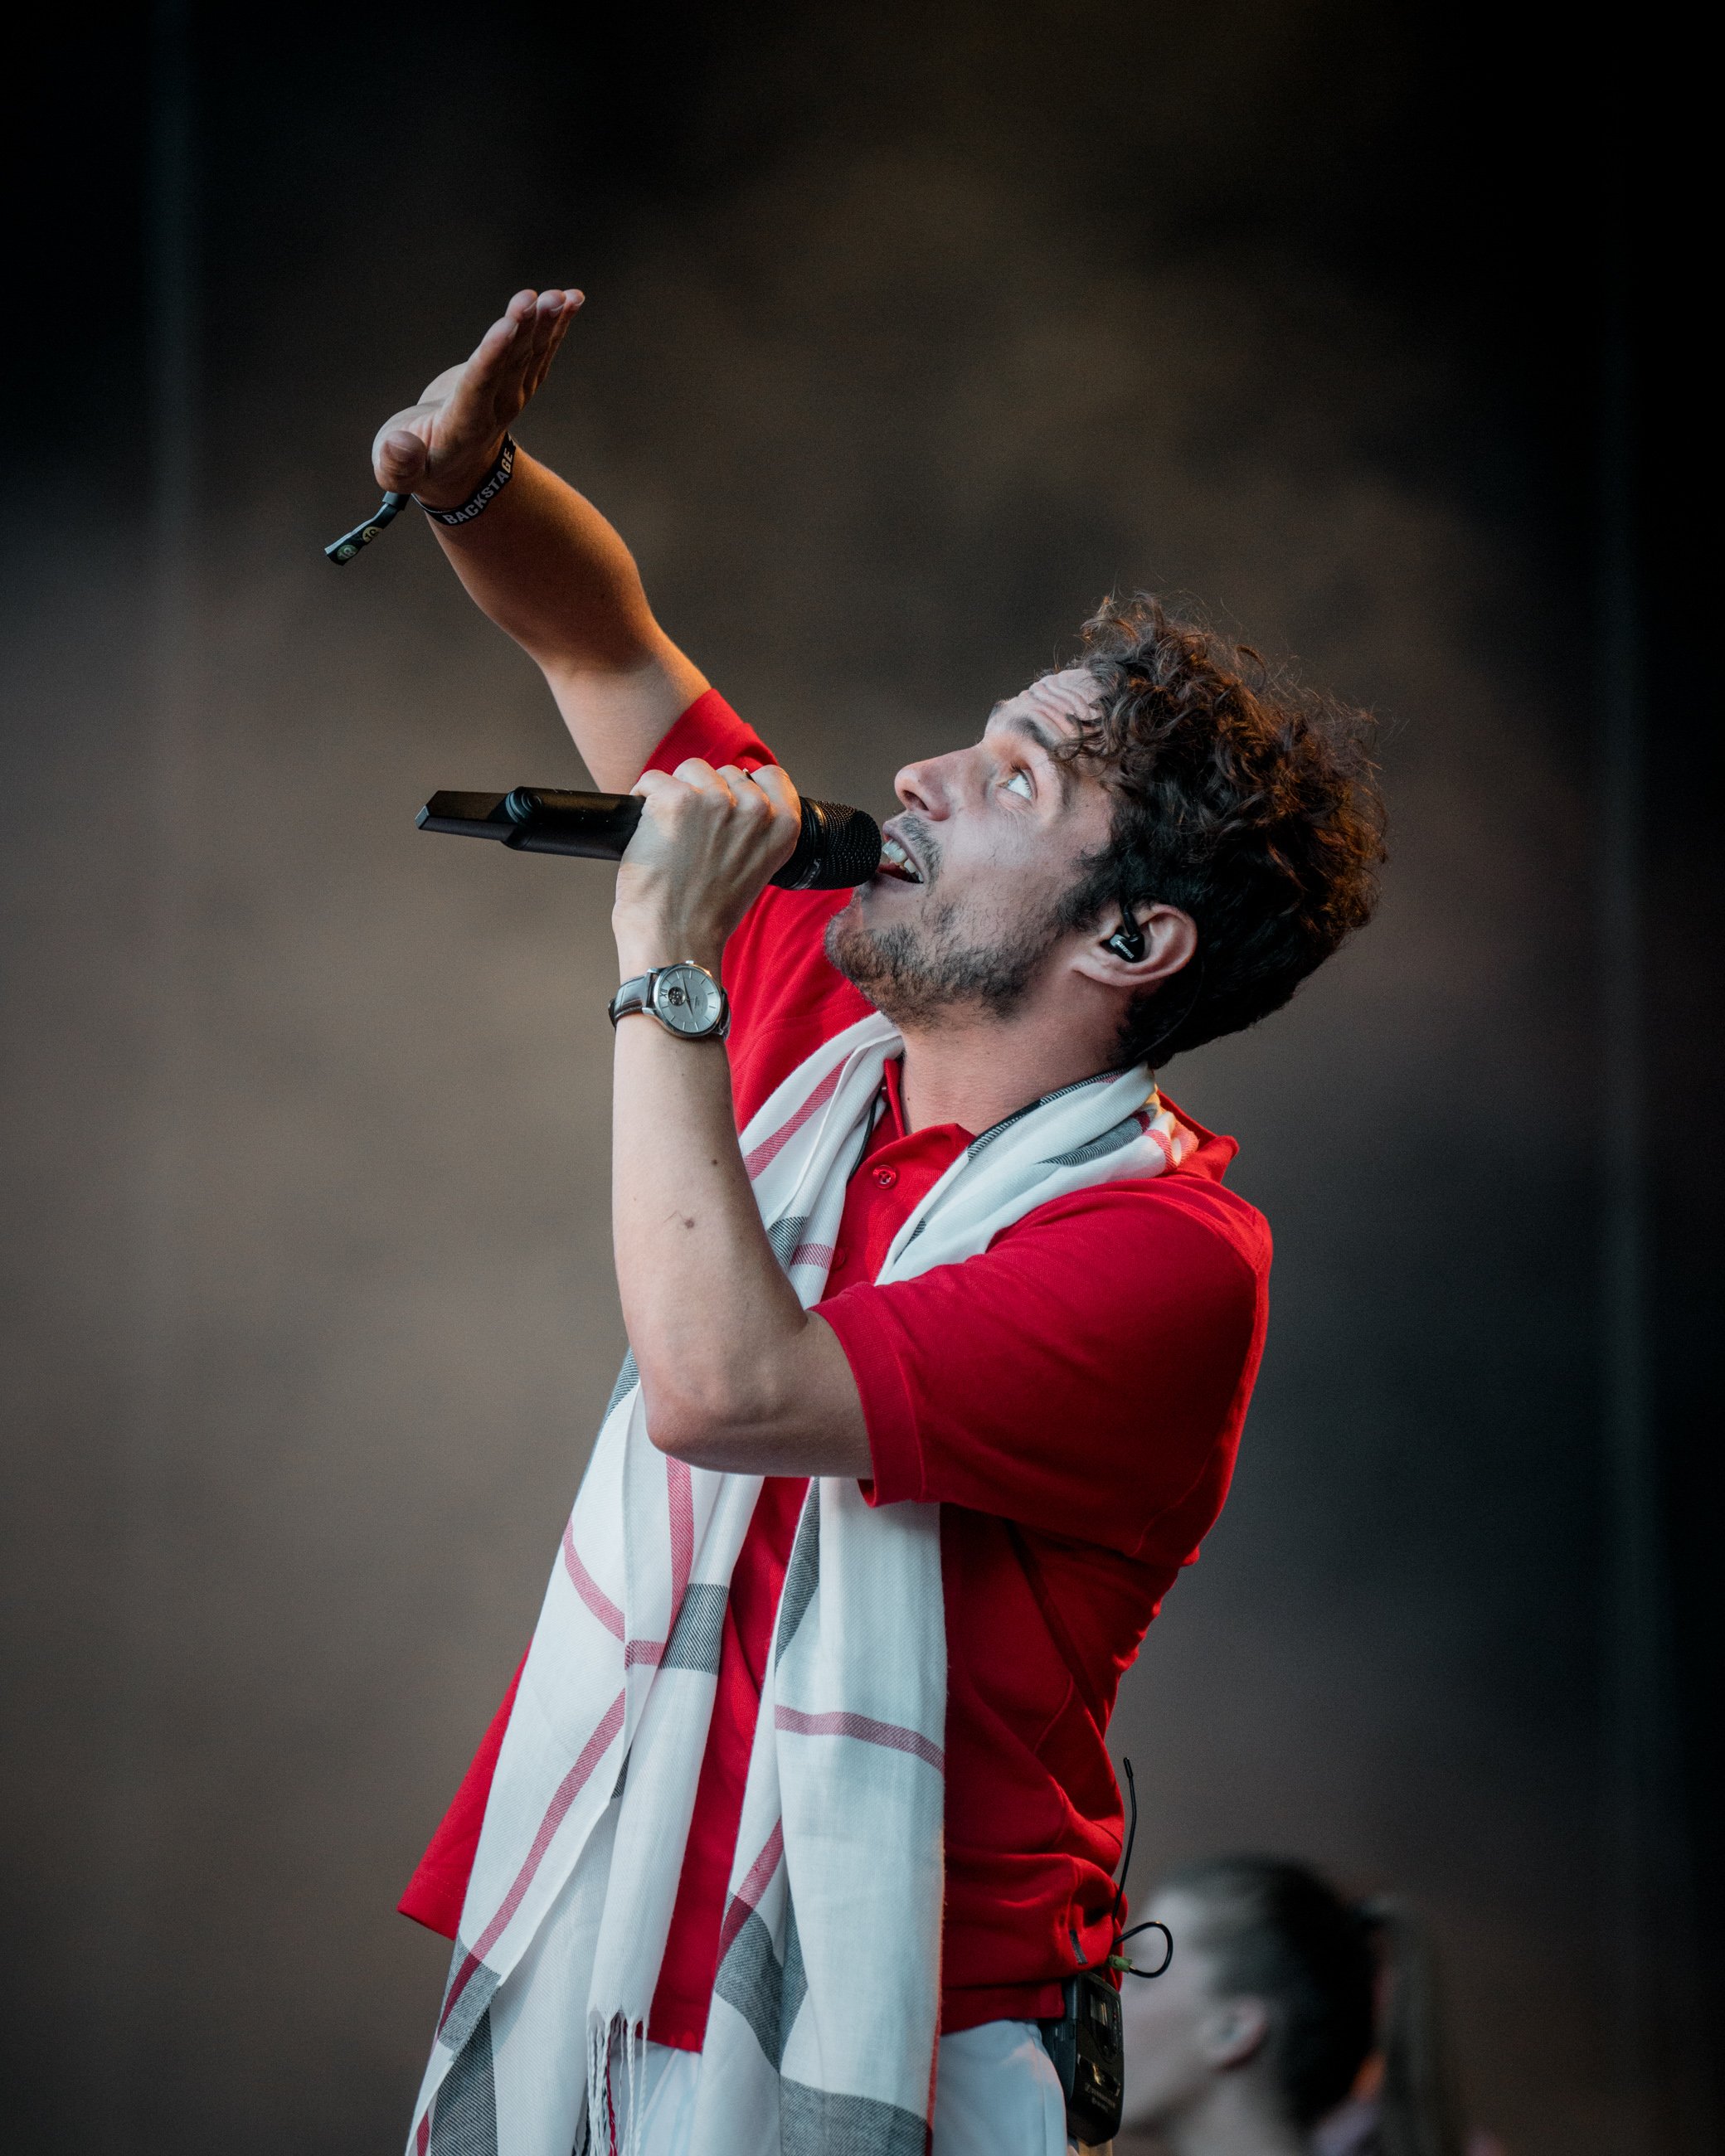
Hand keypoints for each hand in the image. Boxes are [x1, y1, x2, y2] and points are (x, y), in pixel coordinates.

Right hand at [370, 287, 582, 508]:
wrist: (456, 474)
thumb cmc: (416, 466)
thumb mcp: (398, 472)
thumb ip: (397, 464)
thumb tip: (398, 444)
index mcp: (463, 426)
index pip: (480, 386)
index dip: (492, 355)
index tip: (506, 326)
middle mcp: (494, 410)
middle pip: (510, 364)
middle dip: (522, 329)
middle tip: (532, 297)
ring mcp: (511, 396)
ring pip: (530, 355)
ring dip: (545, 323)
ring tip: (559, 296)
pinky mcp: (517, 382)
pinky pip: (541, 352)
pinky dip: (557, 326)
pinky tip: (572, 299)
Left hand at [614, 761, 800, 975]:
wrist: (677, 940)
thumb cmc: (708, 917)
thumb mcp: (754, 870)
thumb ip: (752, 832)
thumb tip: (730, 802)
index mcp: (782, 828)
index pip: (770, 776)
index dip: (741, 787)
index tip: (726, 805)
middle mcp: (754, 810)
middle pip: (724, 772)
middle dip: (705, 794)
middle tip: (692, 837)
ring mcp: (715, 801)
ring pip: (690, 770)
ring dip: (675, 793)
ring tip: (670, 834)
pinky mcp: (676, 800)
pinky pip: (653, 780)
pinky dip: (643, 799)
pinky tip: (646, 829)